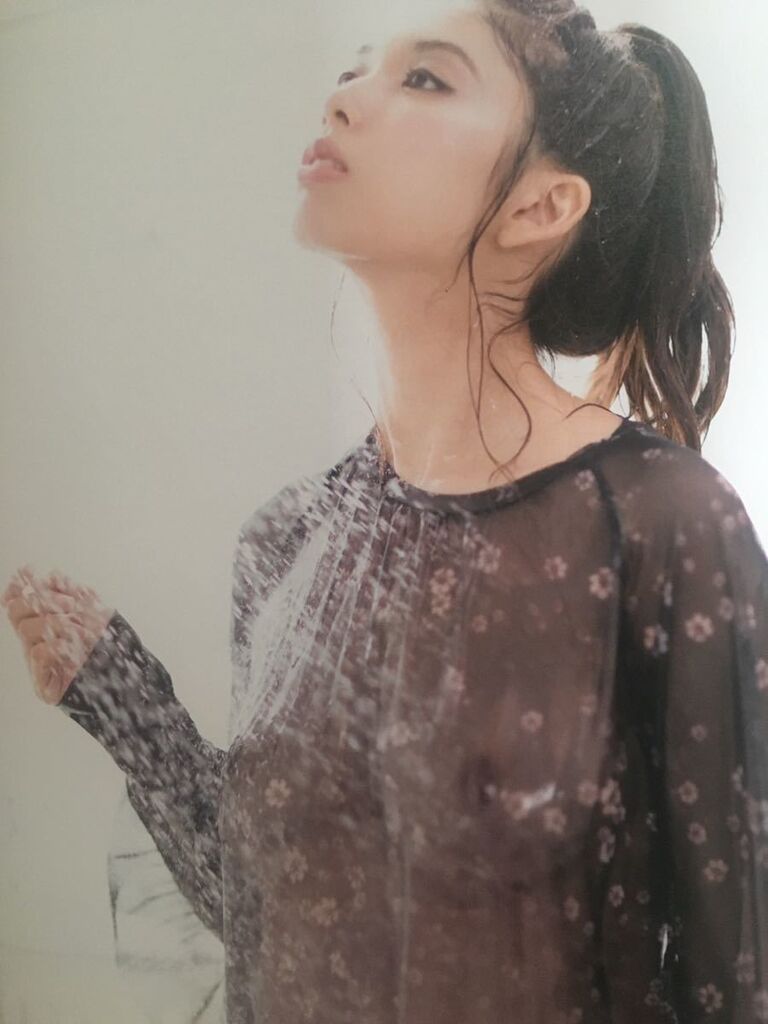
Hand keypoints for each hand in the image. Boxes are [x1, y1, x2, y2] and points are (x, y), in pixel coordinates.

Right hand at [1, 565, 115, 704]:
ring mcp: (36, 665)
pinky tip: (74, 646)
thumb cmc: (106, 648)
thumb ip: (72, 595)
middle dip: (42, 601)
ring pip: (27, 629)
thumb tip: (53, 575)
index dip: (18, 588)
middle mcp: (35, 644)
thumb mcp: (93, 615)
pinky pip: (39, 652)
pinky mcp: (43, 686)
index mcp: (42, 627)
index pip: (17, 603)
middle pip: (17, 611)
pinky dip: (58, 643)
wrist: (121, 684)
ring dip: (57, 622)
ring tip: (81, 628)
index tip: (26, 573)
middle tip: (72, 605)